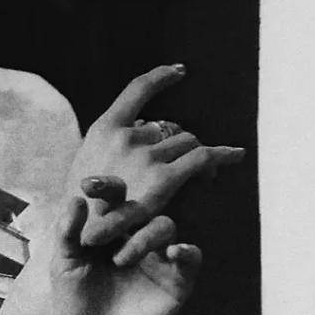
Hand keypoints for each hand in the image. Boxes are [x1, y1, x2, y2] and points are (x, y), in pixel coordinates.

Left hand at [49, 197, 201, 314]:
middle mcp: (135, 237)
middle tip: (102, 233)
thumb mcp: (64, 269)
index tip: (88, 186)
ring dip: (145, 236)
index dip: (104, 187)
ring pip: (165, 227)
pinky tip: (173, 253)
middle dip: (123, 214)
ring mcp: (158, 258)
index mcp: (109, 230)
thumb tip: (75, 198)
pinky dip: (186, 251)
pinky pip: (191, 258)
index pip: (113, 199)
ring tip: (121, 260)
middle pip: (141, 207)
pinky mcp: (177, 282)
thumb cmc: (75, 305)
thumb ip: (67, 235)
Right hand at [67, 64, 244, 248]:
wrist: (77, 241)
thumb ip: (106, 154)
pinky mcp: (164, 181)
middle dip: (178, 142)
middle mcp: (126, 137)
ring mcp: (145, 157)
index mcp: (103, 130)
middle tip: (189, 163)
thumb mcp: (82, 174)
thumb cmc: (79, 215)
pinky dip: (223, 155)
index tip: (179, 72)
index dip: (160, 78)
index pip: (137, 90)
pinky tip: (237, 156)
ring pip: (187, 144)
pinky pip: (202, 158)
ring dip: (197, 156)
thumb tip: (141, 133)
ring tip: (204, 177)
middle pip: (167, 126)